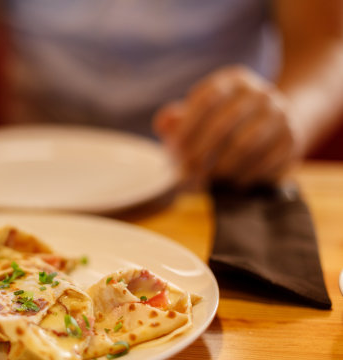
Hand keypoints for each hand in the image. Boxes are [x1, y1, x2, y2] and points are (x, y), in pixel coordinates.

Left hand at [154, 65, 302, 186]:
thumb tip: (163, 125)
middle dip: (199, 154)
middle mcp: (259, 93)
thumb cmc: (223, 120)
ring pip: (244, 146)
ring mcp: (279, 115)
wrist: (274, 121)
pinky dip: (243, 177)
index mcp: (233, 80)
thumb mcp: (199, 112)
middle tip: (185, 172)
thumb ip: (176, 119)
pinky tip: (230, 183)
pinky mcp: (291, 139)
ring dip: (220, 168)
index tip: (174, 152)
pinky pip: (265, 162)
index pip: (206, 100)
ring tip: (206, 180)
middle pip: (223, 125)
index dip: (187, 128)